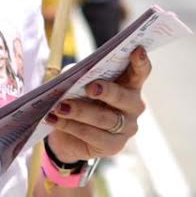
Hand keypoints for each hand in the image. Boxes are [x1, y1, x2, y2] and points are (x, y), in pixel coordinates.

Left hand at [45, 46, 150, 162]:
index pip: (140, 72)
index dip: (140, 62)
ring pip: (104, 119)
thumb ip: (80, 74)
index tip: (137, 50)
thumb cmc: (78, 98)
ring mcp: (126, 128)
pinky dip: (71, 126)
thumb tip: (75, 73)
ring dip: (80, 111)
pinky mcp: (113, 146)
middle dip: (107, 91)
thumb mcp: (77, 81)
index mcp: (129, 84)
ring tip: (60, 106)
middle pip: (123, 97)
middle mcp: (133, 106)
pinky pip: (92, 136)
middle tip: (90, 87)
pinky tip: (55, 119)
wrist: (66, 132)